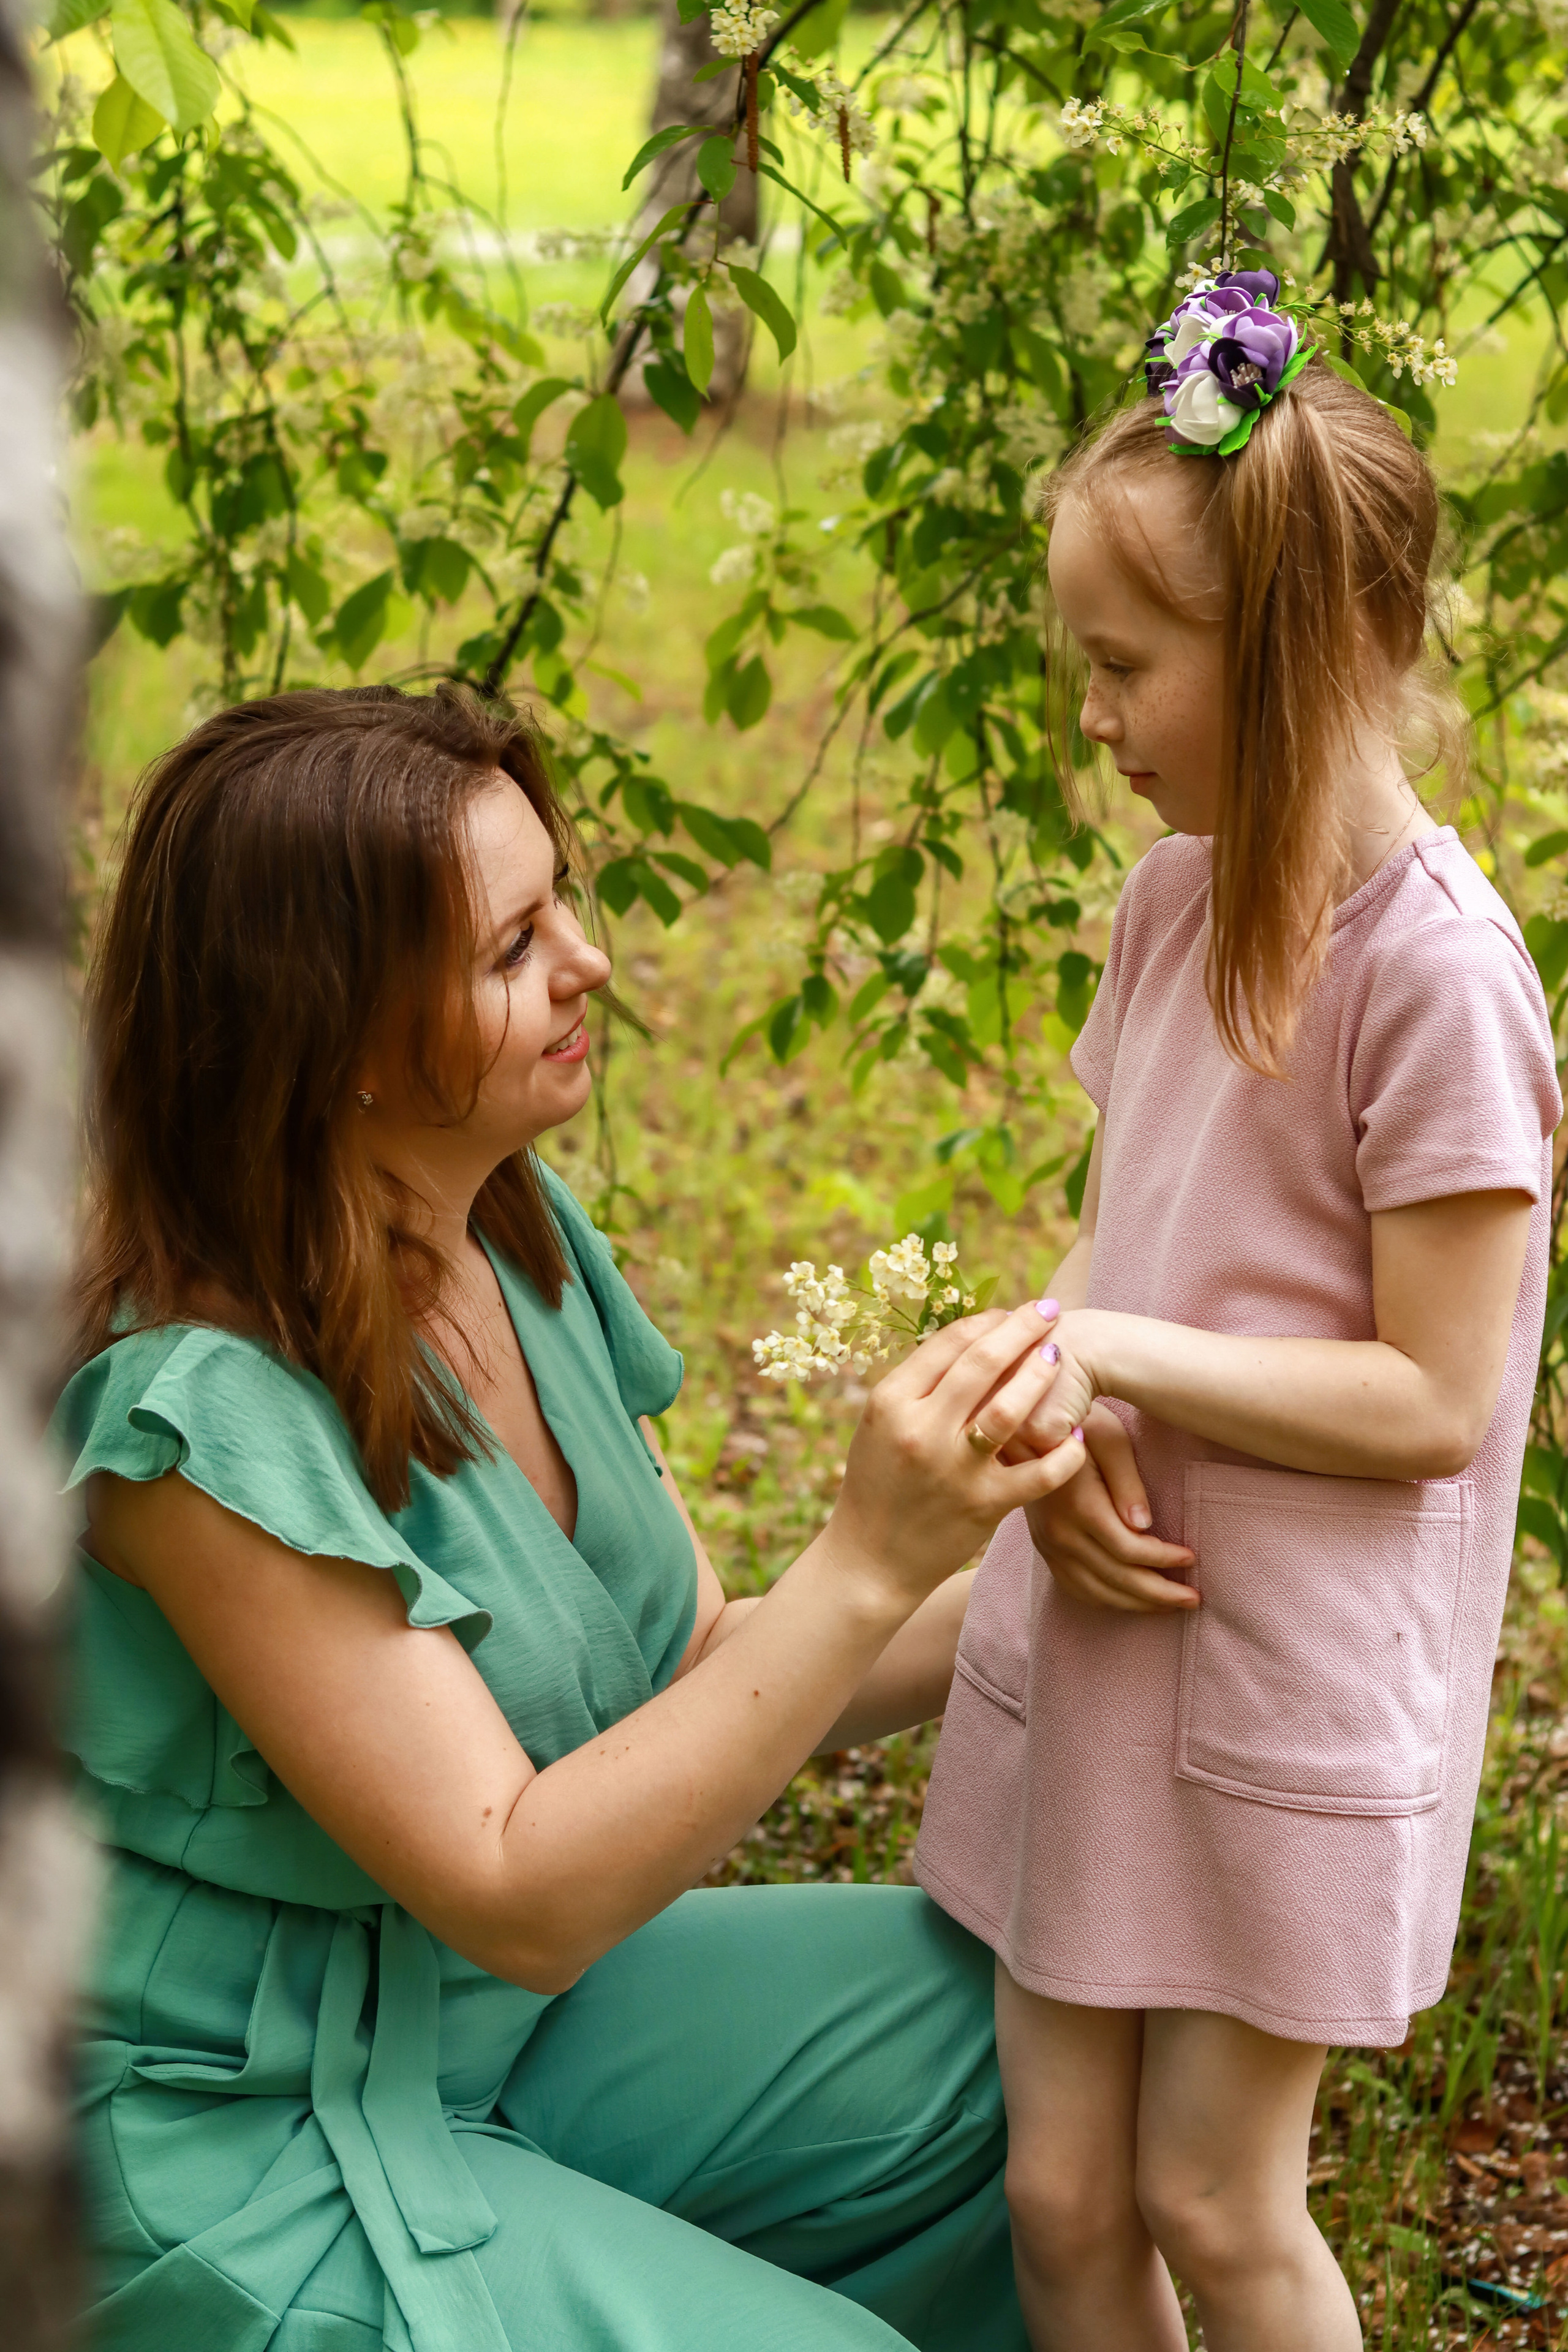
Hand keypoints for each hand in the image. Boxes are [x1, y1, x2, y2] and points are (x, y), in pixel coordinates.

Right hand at [828, 1303, 1087, 1611]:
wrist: (869, 1561)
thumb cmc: (877, 1485)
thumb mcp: (881, 1425)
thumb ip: (920, 1385)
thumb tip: (971, 1338)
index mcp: (890, 1402)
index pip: (949, 1342)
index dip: (988, 1320)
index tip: (1011, 1312)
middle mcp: (921, 1430)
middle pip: (982, 1362)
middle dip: (1023, 1327)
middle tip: (1050, 1310)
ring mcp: (954, 1469)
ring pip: (1011, 1408)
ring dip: (1041, 1375)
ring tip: (1059, 1356)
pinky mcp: (985, 1505)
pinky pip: (1040, 1472)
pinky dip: (1065, 1450)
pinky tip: (1077, 1432)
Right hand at [1023, 1402, 1198, 1614]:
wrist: (1023, 1427)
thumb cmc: (1077, 1423)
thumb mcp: (1109, 1438)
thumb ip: (1128, 1482)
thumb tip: (1144, 1525)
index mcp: (1080, 1506)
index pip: (1129, 1550)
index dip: (1164, 1559)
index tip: (1192, 1557)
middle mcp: (1060, 1533)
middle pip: (1116, 1579)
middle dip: (1160, 1594)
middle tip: (1194, 1599)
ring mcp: (1048, 1545)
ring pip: (1097, 1591)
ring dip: (1137, 1604)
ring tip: (1171, 1605)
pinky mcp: (1043, 1547)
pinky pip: (1075, 1588)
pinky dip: (1106, 1601)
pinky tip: (1130, 1600)